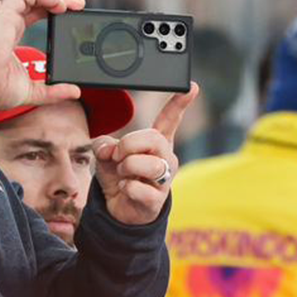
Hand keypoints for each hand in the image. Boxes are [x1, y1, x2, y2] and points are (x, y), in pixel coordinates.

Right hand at [0, 0, 85, 110]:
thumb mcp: (31, 90)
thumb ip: (53, 90)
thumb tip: (75, 91)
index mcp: (11, 36)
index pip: (34, 15)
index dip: (52, 13)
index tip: (70, 18)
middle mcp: (7, 23)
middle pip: (36, 3)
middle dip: (59, 1)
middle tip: (79, 6)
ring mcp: (4, 16)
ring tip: (73, 4)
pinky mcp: (3, 12)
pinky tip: (59, 5)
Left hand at [92, 82, 198, 224]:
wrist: (118, 209)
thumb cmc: (118, 176)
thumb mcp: (107, 155)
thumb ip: (105, 145)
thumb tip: (110, 150)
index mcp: (156, 143)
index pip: (170, 120)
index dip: (180, 103)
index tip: (191, 87)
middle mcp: (166, 158)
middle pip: (153, 138)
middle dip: (128, 144)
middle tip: (118, 157)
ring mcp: (164, 179)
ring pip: (148, 164)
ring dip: (126, 168)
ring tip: (122, 175)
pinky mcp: (156, 200)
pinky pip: (138, 187)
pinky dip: (125, 187)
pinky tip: (125, 190)